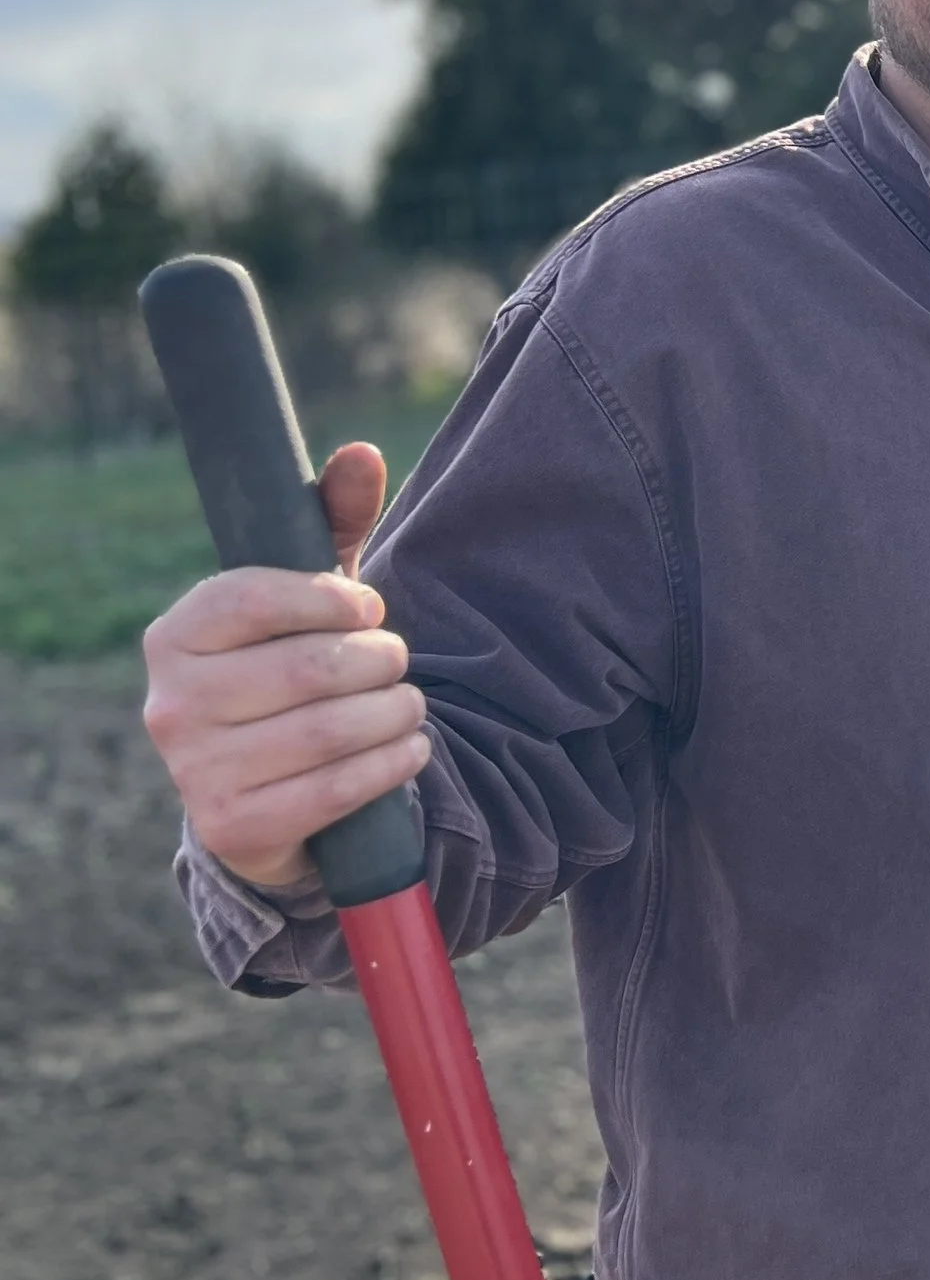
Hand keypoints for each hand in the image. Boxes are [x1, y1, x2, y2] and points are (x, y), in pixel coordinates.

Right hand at [140, 443, 426, 891]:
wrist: (262, 795)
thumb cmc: (286, 672)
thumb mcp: (306, 600)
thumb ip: (330, 523)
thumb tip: (363, 454)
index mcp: (174, 636)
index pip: (252, 596)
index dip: (331, 598)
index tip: (371, 610)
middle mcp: (170, 703)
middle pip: (305, 668)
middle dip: (378, 661)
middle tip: (399, 662)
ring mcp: (195, 770)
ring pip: (327, 729)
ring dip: (394, 713)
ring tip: (410, 705)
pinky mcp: (234, 825)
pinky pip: (335, 789)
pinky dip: (390, 764)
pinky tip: (409, 749)